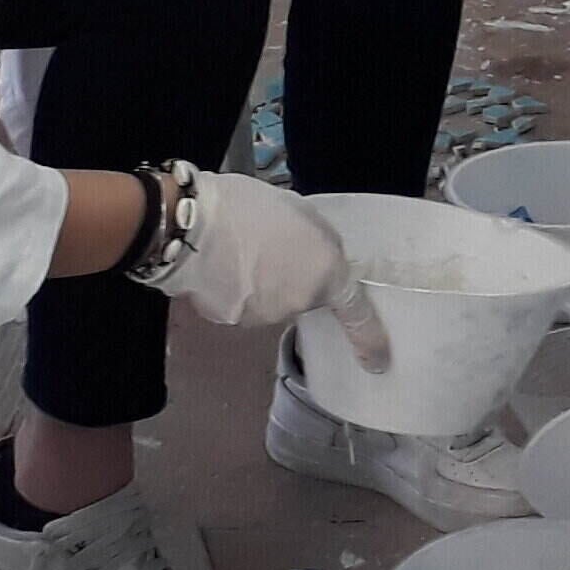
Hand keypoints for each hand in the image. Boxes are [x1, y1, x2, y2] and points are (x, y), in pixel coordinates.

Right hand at [152, 170, 388, 366]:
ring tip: (236, 250)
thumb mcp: (300, 211)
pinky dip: (230, 290)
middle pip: (302, 298)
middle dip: (290, 278)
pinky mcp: (231, 320)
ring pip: (268, 302)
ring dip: (258, 283)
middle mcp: (300, 303)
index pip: (356, 313)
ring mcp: (265, 316)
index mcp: (327, 272)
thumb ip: (315, 241)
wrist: (192, 226)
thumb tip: (309, 256)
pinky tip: (217, 264)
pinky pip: (238, 305)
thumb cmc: (249, 207)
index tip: (377, 362)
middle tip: (267, 247)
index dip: (369, 339)